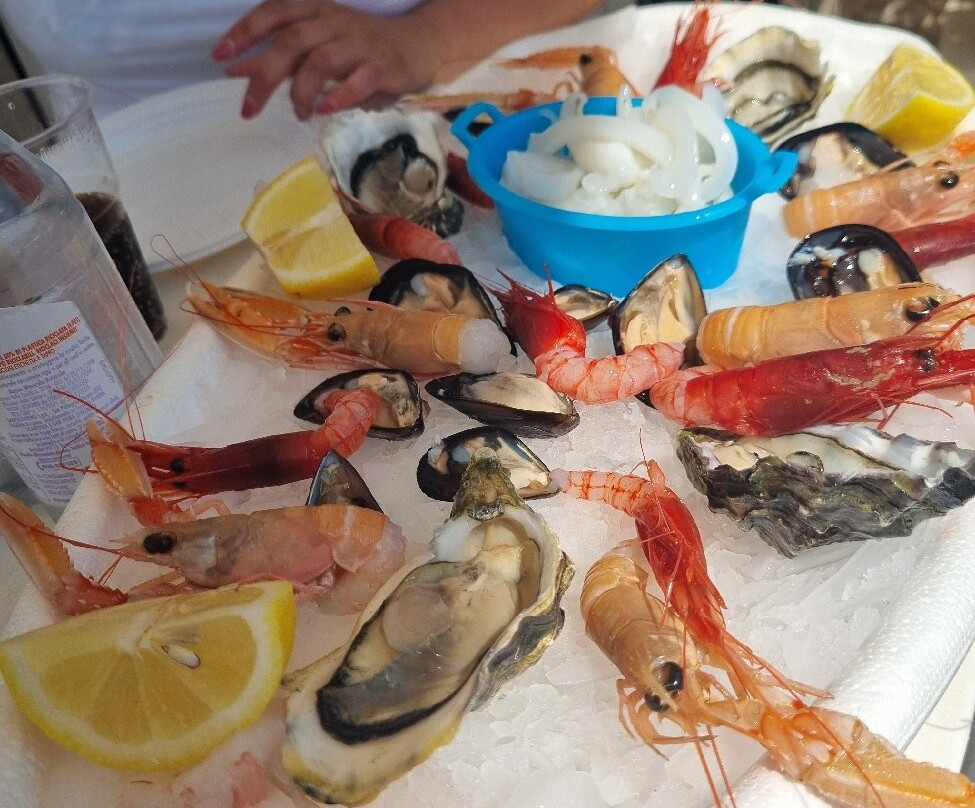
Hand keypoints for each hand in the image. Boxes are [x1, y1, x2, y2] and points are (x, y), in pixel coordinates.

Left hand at [213, 0, 440, 118]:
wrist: (415, 46)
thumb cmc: (359, 47)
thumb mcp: (315, 46)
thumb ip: (277, 58)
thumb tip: (234, 68)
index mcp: (315, 11)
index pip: (274, 13)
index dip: (245, 32)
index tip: (219, 56)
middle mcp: (334, 22)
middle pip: (292, 41)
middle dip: (265, 75)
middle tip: (249, 108)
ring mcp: (359, 44)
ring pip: (321, 61)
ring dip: (302, 91)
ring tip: (298, 113)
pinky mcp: (381, 67)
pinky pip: (357, 81)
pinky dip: (338, 97)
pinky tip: (324, 111)